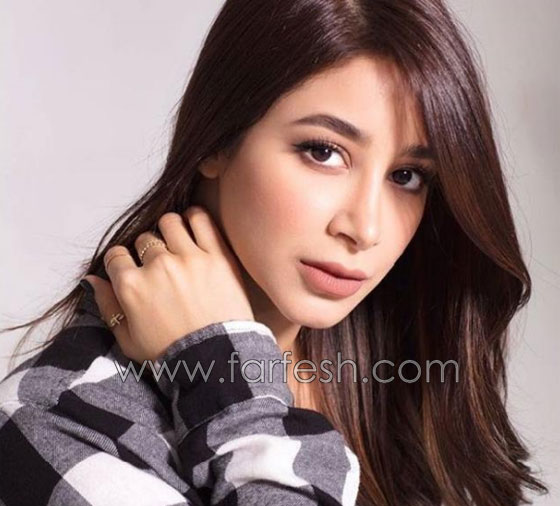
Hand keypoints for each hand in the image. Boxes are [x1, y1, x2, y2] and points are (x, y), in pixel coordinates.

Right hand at [82, 206, 253, 362]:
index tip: (132, 269)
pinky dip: (194, 218)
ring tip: (177, 246)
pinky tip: (194, 228)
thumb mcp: (128, 340)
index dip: (122, 262)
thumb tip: (91, 280)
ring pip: (169, 222)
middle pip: (144, 240)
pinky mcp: (217, 256)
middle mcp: (157, 266)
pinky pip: (201, 219)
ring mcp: (188, 258)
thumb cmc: (172, 353)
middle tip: (160, 267)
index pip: (116, 255)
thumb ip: (107, 305)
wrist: (216, 358)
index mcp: (131, 286)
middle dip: (148, 252)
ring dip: (169, 231)